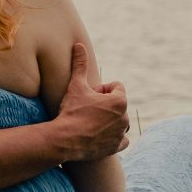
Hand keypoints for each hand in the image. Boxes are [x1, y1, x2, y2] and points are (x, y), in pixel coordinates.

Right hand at [46, 40, 128, 163]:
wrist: (65, 139)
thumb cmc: (72, 110)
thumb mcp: (76, 85)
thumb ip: (80, 64)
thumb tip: (78, 45)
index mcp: (120, 100)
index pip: (116, 87)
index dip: (102, 89)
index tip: (89, 96)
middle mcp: (125, 117)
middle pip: (117, 104)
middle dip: (105, 105)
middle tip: (87, 109)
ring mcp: (122, 133)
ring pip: (119, 122)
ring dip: (109, 121)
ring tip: (91, 122)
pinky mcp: (117, 146)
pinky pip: (122, 140)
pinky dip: (114, 138)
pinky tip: (100, 135)